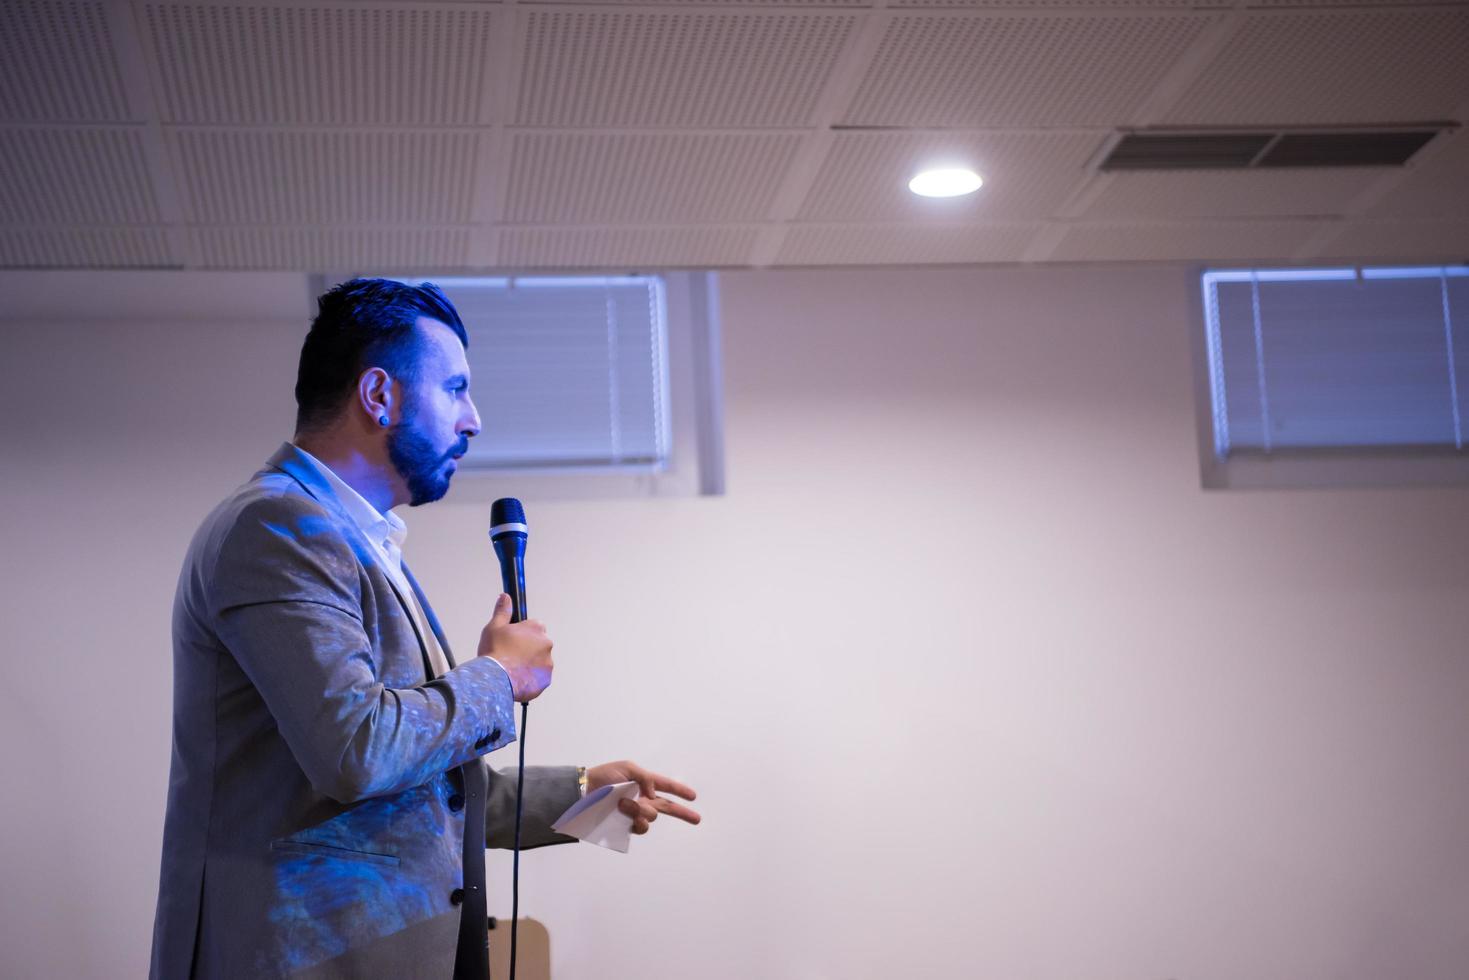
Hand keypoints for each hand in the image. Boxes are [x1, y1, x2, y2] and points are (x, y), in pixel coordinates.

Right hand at [476, 593, 552, 701]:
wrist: (494, 678)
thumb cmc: (494, 651)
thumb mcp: (494, 627)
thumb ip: (503, 611)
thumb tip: (505, 597)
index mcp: (536, 628)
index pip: (535, 627)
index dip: (523, 634)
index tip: (513, 640)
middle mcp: (546, 643)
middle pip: (538, 644)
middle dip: (528, 649)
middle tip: (511, 656)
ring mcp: (547, 662)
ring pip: (540, 661)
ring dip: (530, 664)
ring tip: (512, 669)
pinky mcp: (545, 679)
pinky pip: (539, 677)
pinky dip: (531, 678)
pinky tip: (517, 679)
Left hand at [586, 760, 700, 834]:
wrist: (583, 793)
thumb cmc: (603, 777)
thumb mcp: (627, 767)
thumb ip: (646, 778)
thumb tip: (655, 795)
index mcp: (644, 783)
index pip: (666, 786)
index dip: (680, 790)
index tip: (693, 796)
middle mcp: (642, 799)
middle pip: (668, 807)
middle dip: (683, 813)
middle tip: (697, 819)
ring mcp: (635, 814)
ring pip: (652, 816)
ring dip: (641, 810)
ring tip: (622, 804)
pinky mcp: (626, 825)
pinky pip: (640, 827)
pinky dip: (636, 821)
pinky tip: (625, 814)